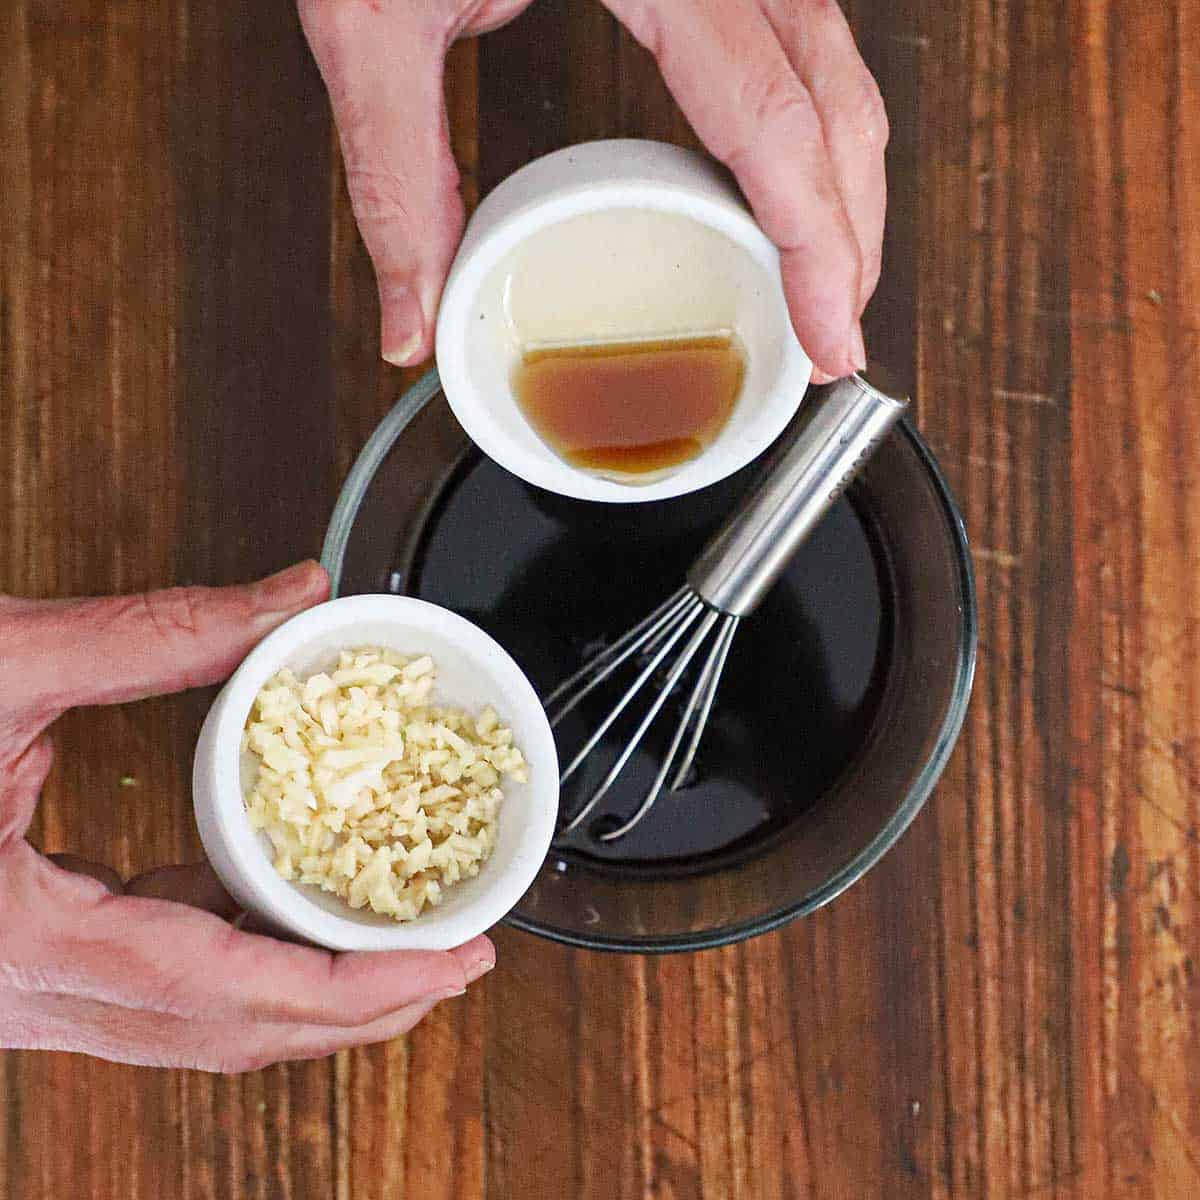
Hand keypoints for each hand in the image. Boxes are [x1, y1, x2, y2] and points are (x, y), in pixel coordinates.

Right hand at [0, 563, 494, 1071]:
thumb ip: (157, 633)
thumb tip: (292, 595)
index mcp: (14, 938)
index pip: (222, 988)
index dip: (352, 986)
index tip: (448, 962)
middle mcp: (15, 995)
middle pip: (227, 1034)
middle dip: (357, 1008)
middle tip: (457, 963)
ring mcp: (17, 995)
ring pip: (195, 1028)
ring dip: (306, 995)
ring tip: (400, 948)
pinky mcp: (26, 967)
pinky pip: (155, 988)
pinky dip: (238, 959)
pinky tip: (286, 912)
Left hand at [298, 0, 885, 380]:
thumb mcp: (370, 19)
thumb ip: (396, 177)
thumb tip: (414, 324)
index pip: (770, 118)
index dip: (816, 242)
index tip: (830, 337)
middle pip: (834, 98)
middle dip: (852, 234)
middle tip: (837, 339)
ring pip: (837, 65)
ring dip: (846, 184)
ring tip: (831, 284)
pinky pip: (798, 39)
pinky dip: (811, 131)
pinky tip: (791, 194)